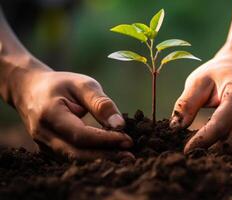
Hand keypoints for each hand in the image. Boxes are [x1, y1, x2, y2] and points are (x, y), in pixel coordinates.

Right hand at [7, 59, 132, 160]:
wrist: (30, 89)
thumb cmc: (60, 84)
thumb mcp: (82, 84)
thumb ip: (100, 103)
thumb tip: (120, 125)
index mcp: (49, 114)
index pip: (80, 135)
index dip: (105, 140)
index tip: (127, 140)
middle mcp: (43, 134)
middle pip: (77, 153)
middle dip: (106, 156)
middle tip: (130, 156)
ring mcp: (44, 145)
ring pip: (75, 159)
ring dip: (101, 159)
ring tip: (124, 157)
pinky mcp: (49, 150)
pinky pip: (72, 157)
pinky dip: (92, 157)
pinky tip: (110, 154)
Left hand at [170, 48, 231, 153]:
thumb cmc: (216, 73)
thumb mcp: (197, 81)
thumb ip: (186, 104)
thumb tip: (175, 128)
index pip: (221, 124)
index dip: (203, 139)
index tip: (186, 150)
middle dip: (210, 150)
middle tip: (190, 156)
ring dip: (217, 152)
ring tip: (197, 153)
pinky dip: (224, 148)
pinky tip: (209, 147)